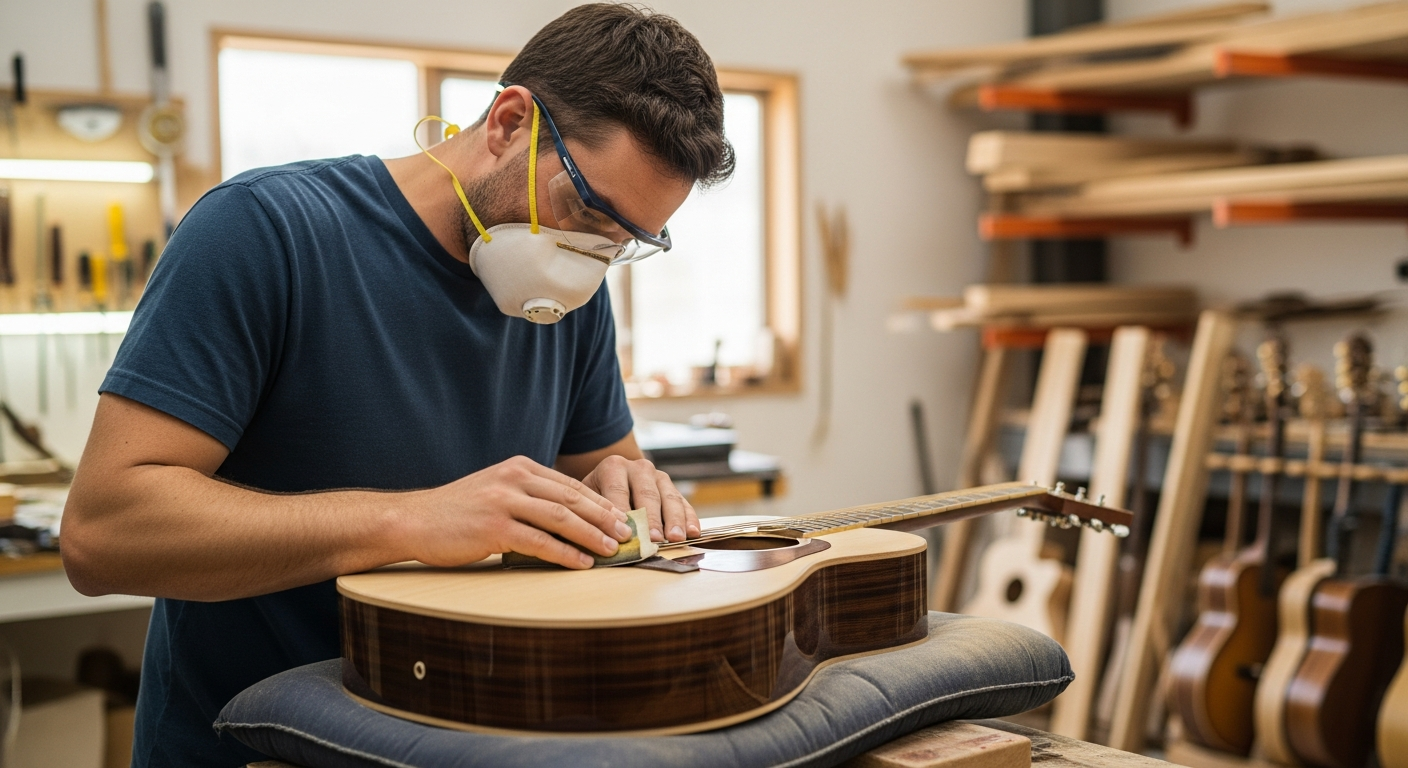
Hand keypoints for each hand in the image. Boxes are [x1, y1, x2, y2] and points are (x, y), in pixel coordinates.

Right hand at [406, 456, 633, 568]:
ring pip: (561, 518)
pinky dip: (565, 553)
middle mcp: (514, 479)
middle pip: (571, 499)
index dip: (599, 503)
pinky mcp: (494, 527)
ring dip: (592, 535)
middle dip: (604, 517)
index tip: (621, 517)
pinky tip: (582, 562)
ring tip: (613, 549)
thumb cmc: (456, 512)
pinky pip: (540, 541)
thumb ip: (526, 496)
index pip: (569, 485)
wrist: (413, 520)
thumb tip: (566, 517)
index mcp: (519, 467)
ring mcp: (504, 501)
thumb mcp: (495, 491)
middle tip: (627, 533)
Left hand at [581, 455, 699, 542]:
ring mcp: (658, 477)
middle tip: (655, 539)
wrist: (611, 480)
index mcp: (613, 467)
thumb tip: (598, 539)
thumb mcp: (587, 499)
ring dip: (674, 520)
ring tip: (676, 538)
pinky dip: (690, 519)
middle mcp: (639, 467)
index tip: (627, 535)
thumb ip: (593, 514)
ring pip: (669, 498)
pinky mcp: (672, 489)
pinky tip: (693, 533)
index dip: (624, 514)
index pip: (618, 492)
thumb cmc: (595, 496)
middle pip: (647, 495)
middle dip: (651, 519)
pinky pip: (684, 504)